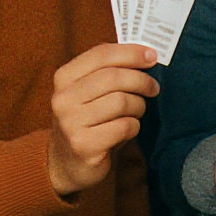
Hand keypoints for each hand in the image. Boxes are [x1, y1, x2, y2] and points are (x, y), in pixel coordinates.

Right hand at [48, 43, 159, 196]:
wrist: (68, 163)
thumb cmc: (90, 119)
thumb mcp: (92, 90)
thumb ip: (111, 69)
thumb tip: (147, 54)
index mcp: (65, 77)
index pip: (101, 54)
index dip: (131, 53)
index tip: (152, 57)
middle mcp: (63, 99)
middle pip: (114, 77)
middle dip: (141, 81)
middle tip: (153, 88)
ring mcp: (70, 123)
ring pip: (122, 102)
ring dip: (138, 106)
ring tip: (137, 111)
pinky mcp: (83, 145)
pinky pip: (124, 126)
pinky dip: (134, 126)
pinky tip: (127, 129)